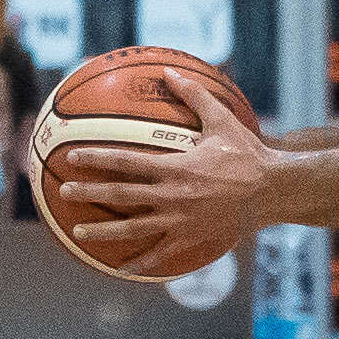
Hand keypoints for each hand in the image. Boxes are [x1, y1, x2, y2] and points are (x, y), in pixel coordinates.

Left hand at [59, 68, 280, 276]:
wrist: (273, 191)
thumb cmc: (248, 154)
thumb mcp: (222, 120)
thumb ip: (193, 95)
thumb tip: (168, 70)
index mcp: (175, 167)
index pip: (126, 162)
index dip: (97, 158)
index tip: (74, 157)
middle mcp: (172, 196)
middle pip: (121, 195)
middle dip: (89, 193)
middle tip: (64, 192)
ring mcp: (180, 220)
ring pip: (134, 228)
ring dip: (104, 231)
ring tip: (79, 233)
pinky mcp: (192, 237)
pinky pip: (163, 252)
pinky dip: (142, 261)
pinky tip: (124, 268)